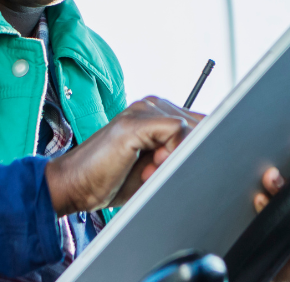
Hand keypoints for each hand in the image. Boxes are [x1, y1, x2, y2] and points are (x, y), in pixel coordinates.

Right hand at [45, 96, 202, 214]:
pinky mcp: (135, 121)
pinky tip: (148, 167)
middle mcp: (151, 104)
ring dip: (177, 157)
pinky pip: (178, 130)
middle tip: (157, 173)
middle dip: (190, 153)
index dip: (200, 148)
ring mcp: (142, 109)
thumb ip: (179, 153)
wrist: (75, 184)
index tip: (180, 168)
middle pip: (201, 123)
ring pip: (191, 128)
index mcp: (157, 112)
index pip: (200, 122)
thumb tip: (215, 149)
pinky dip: (171, 154)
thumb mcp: (155, 165)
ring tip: (149, 171)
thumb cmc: (112, 179)